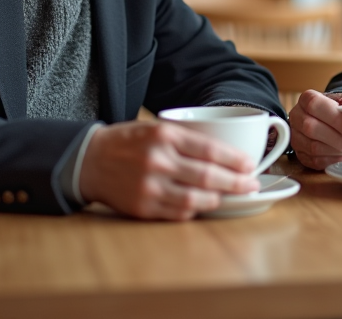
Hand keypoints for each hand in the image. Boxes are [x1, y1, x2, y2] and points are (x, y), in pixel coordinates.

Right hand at [78, 121, 260, 220]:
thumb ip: (187, 139)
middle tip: (252, 184)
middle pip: (208, 176)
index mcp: (164, 136)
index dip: (235, 160)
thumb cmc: (129, 142)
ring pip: (196, 199)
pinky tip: (203, 204)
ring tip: (230, 196)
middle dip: (236, 183)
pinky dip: (195, 210)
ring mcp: (149, 187)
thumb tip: (227, 155)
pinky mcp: (142, 207)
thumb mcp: (157, 128)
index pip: (210, 149)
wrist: (89, 160)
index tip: (250, 165)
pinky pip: (178, 213)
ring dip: (218, 200)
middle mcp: (158, 161)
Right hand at [288, 78, 341, 169]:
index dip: (334, 117)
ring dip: (336, 149)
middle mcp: (297, 116)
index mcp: (307, 98)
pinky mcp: (302, 155)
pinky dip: (333, 159)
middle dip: (337, 137)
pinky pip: (315, 161)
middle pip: (311, 128)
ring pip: (313, 147)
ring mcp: (297, 137)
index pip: (314, 104)